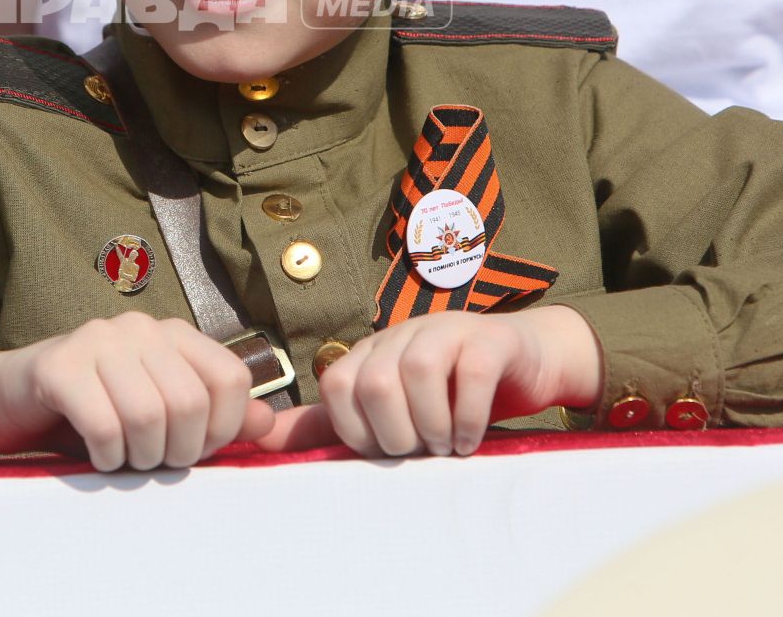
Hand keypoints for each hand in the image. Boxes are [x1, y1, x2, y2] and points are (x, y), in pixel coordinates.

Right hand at [0, 312, 277, 471]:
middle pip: (190, 403)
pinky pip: (104, 424)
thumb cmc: (90, 412)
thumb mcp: (158, 412)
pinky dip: (105, 455)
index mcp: (173, 334)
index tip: (196, 451)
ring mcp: (97, 340)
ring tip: (123, 458)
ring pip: (149, 416)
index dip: (223, 430)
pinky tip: (95, 455)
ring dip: (138, 457)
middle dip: (177, 452)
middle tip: (152, 462)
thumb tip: (266, 425)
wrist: (7, 402)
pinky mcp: (59, 364)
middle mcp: (139, 328)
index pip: (230, 379)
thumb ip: (212, 416)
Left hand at [260, 306, 599, 457]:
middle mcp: (402, 334)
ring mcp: (447, 330)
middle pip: (374, 382)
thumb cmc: (451, 394)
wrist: (524, 361)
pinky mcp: (491, 339)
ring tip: (446, 448)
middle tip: (421, 454)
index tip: (384, 452)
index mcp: (371, 351)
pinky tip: (470, 439)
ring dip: (432, 425)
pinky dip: (468, 417)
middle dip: (395, 434)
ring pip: (418, 371)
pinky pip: (472, 373)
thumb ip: (328, 424)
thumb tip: (258, 437)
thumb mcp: (388, 411)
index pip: (336, 386)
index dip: (355, 431)